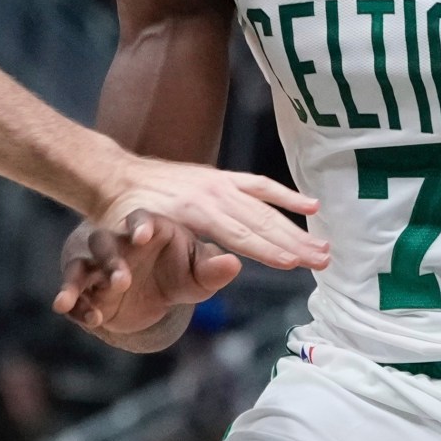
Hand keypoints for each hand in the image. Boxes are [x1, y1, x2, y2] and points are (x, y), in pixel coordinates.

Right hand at [53, 212, 239, 335]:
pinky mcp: (86, 291)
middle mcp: (117, 244)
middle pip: (103, 242)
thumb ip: (214, 269)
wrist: (157, 296)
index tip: (143, 235)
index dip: (139, 225)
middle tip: (123, 280)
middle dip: (109, 259)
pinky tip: (90, 319)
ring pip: (80, 267)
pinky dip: (76, 306)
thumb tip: (234, 263)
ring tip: (67, 301)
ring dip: (75, 282)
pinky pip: (74, 295)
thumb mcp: (199, 274)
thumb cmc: (180, 272)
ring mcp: (96, 266)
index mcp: (147, 230)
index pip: (139, 219)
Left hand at [95, 152, 327, 270]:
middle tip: (323, 262)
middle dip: (294, 244)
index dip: (266, 251)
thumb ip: (149, 236)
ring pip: (267, 209)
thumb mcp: (132, 230)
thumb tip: (156, 241)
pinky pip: (261, 187)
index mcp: (194, 210)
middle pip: (262, 223)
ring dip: (297, 229)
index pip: (239, 235)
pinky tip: (312, 206)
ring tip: (324, 248)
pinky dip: (286, 196)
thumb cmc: (121, 212)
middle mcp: (214, 194)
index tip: (293, 264)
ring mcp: (220, 184)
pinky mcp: (222, 179)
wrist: (115, 176)